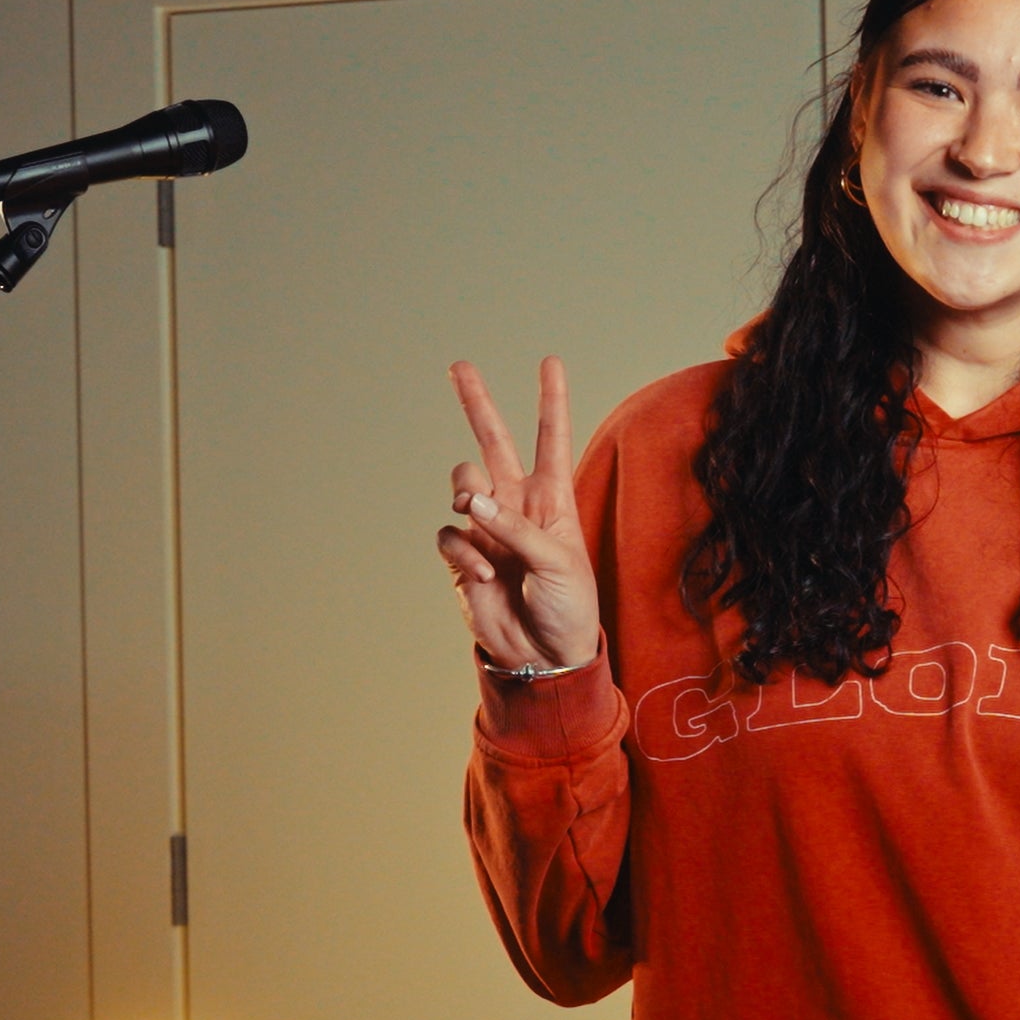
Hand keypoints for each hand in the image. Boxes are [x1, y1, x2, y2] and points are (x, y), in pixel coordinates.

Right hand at [438, 356, 601, 672]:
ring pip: (464, 482)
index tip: (550, 362)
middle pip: (494, 443)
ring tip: (475, 509)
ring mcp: (488, 529)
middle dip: (478, 404)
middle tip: (460, 367)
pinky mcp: (464, 557)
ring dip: (466, 489)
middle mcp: (518, 506)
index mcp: (553, 500)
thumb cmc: (569, 608)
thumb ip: (516, 529)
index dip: (551, 402)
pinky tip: (482, 573)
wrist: (546, 657)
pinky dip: (462, 549)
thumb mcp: (558, 564)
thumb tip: (472, 501)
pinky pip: (450, 533)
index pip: (552, 440)